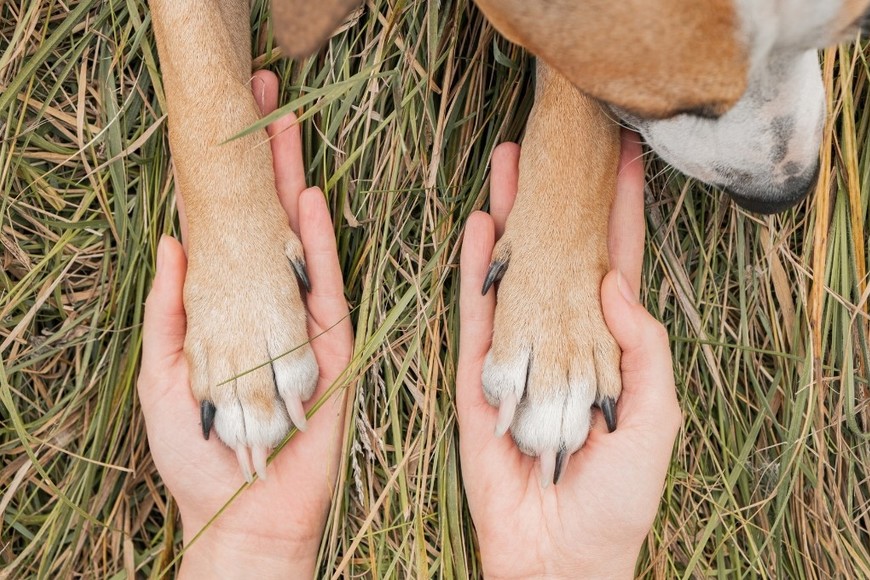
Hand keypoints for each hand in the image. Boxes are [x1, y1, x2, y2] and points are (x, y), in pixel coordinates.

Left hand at [137, 70, 351, 578]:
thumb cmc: (197, 451)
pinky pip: (326, 285)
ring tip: (287, 129)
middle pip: (263, 223)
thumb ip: (169, 311)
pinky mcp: (332, 344)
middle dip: (262, 166)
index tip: (219, 134)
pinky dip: (317, 243)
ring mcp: (301, 322)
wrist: (245, 510)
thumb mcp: (163, 374)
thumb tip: (171, 242)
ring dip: (291, 186)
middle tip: (264, 104)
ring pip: (296, 242)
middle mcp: (264, 306)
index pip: (223, 236)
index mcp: (224, 312)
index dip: (220, 185)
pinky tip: (309, 199)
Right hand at [457, 132, 680, 578]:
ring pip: (515, 270)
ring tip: (507, 165)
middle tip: (553, 143)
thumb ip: (645, 350)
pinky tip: (476, 226)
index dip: (621, 214)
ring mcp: (519, 352)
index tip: (623, 159)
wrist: (557, 554)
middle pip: (560, 254)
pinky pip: (476, 313)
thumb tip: (616, 283)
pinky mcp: (479, 374)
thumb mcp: (656, 421)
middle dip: (559, 200)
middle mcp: (564, 338)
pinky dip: (475, 269)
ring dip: (511, 218)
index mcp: (610, 348)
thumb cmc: (618, 497)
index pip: (616, 266)